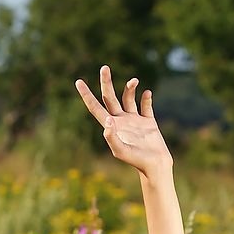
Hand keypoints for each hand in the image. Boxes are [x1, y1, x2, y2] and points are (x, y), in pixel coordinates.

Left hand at [75, 65, 172, 179]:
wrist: (155, 166)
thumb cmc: (135, 161)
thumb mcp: (120, 151)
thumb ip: (111, 136)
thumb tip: (107, 119)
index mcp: (110, 125)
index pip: (95, 107)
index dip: (86, 95)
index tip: (78, 81)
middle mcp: (120, 120)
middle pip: (109, 97)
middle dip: (106, 82)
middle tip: (104, 67)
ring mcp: (134, 120)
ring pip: (128, 97)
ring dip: (130, 87)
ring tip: (134, 81)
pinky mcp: (148, 122)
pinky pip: (146, 105)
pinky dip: (146, 98)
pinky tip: (147, 93)